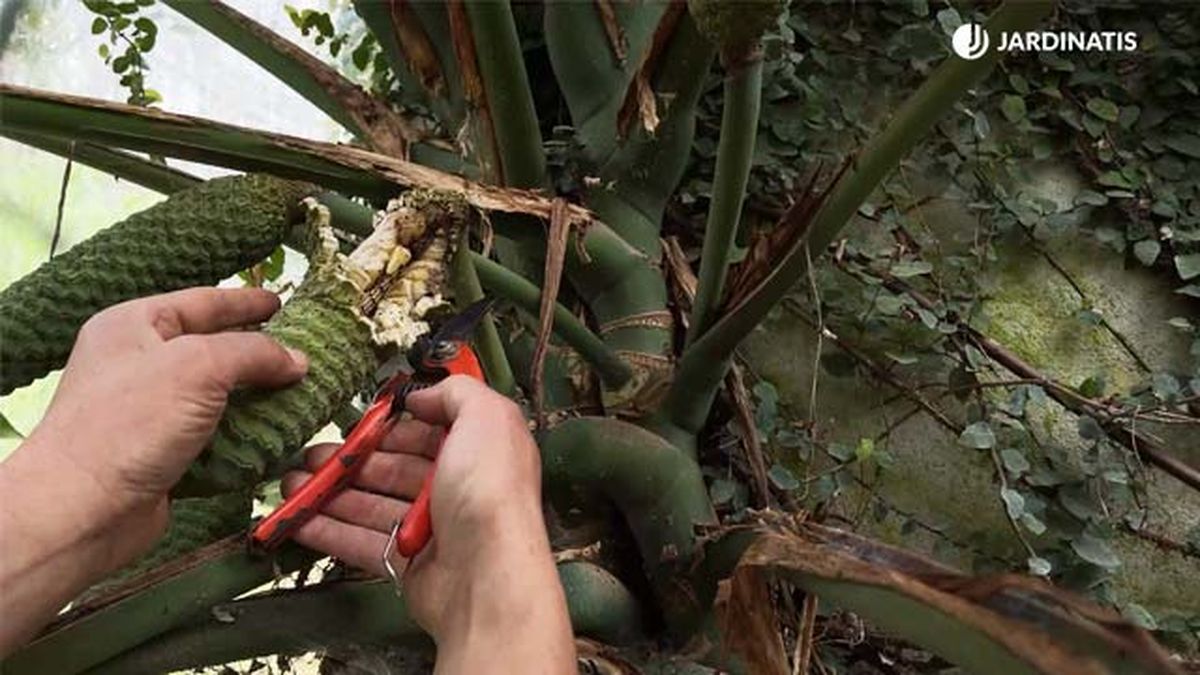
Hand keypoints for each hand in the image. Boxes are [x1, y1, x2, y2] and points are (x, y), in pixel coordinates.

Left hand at [0, 287, 306, 653]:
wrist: (85, 509)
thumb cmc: (131, 424)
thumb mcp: (198, 367)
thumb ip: (254, 353)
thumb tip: (299, 361)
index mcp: (134, 325)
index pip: (202, 302)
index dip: (245, 302)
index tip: (283, 303)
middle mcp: (139, 362)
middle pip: (212, 346)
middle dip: (258, 350)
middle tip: (303, 349)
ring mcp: (150, 409)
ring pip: (218, 393)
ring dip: (257, 395)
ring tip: (301, 391)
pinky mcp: (163, 451)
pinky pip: (215, 432)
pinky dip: (245, 431)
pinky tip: (277, 431)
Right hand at [282, 375, 574, 671]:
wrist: (486, 574)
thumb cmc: (490, 492)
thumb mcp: (486, 418)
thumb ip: (456, 393)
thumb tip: (421, 395)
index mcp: (477, 453)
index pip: (427, 433)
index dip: (390, 427)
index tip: (356, 423)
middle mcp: (457, 488)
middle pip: (393, 468)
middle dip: (350, 460)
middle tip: (310, 455)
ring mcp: (430, 529)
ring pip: (372, 504)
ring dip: (329, 493)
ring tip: (291, 484)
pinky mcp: (407, 564)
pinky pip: (361, 542)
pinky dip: (328, 531)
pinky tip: (297, 520)